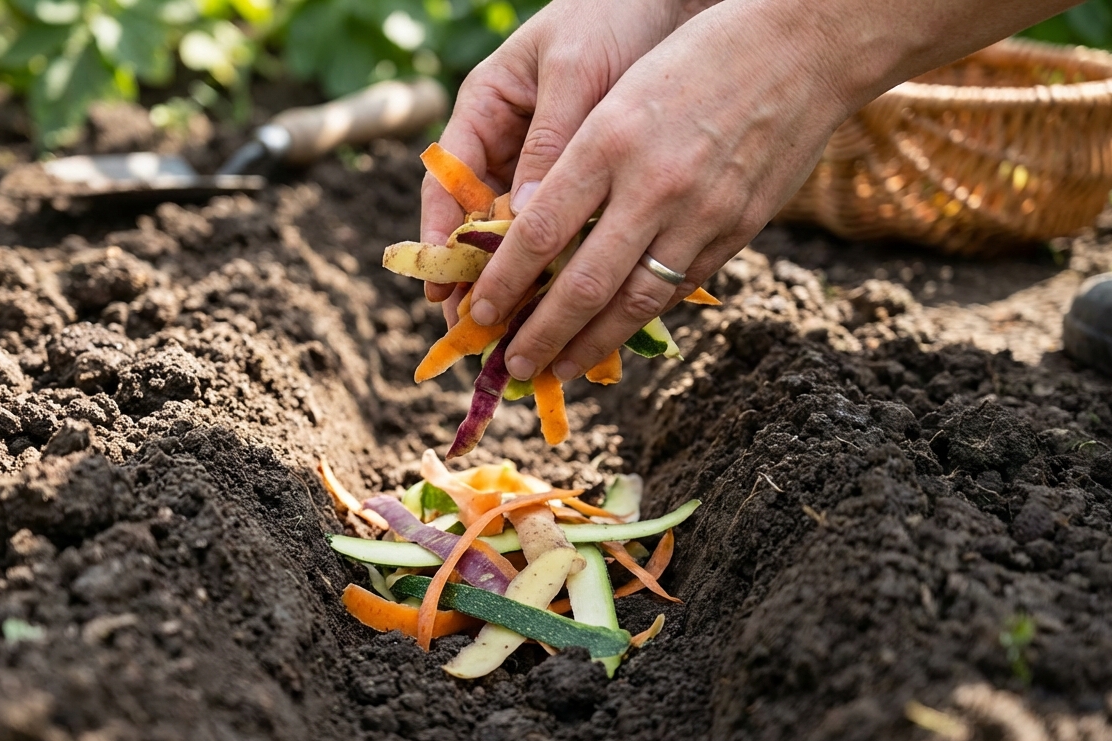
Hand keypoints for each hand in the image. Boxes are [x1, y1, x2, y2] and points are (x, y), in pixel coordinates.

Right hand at [421, 0, 705, 318]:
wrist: (673, 0)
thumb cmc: (613, 17)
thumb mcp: (576, 74)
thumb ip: (551, 142)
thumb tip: (524, 219)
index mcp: (484, 109)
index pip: (446, 184)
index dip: (438, 241)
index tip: (440, 290)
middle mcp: (506, 142)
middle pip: (477, 224)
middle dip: (475, 282)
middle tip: (474, 335)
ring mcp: (542, 164)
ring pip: (520, 236)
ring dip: (521, 285)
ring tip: (519, 337)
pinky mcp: (584, 180)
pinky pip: (567, 230)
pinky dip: (566, 266)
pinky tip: (572, 306)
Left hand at [467, 0, 854, 380]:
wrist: (801, 46)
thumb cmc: (696, 56)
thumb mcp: (619, 92)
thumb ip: (576, 161)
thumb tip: (534, 231)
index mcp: (608, 140)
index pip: (539, 232)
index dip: (503, 282)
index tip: (479, 312)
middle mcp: (651, 184)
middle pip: (582, 283)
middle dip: (541, 334)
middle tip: (514, 367)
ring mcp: (700, 213)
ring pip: (634, 301)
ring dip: (591, 344)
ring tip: (561, 369)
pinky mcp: (738, 229)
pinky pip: (680, 286)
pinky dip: (643, 315)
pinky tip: (619, 331)